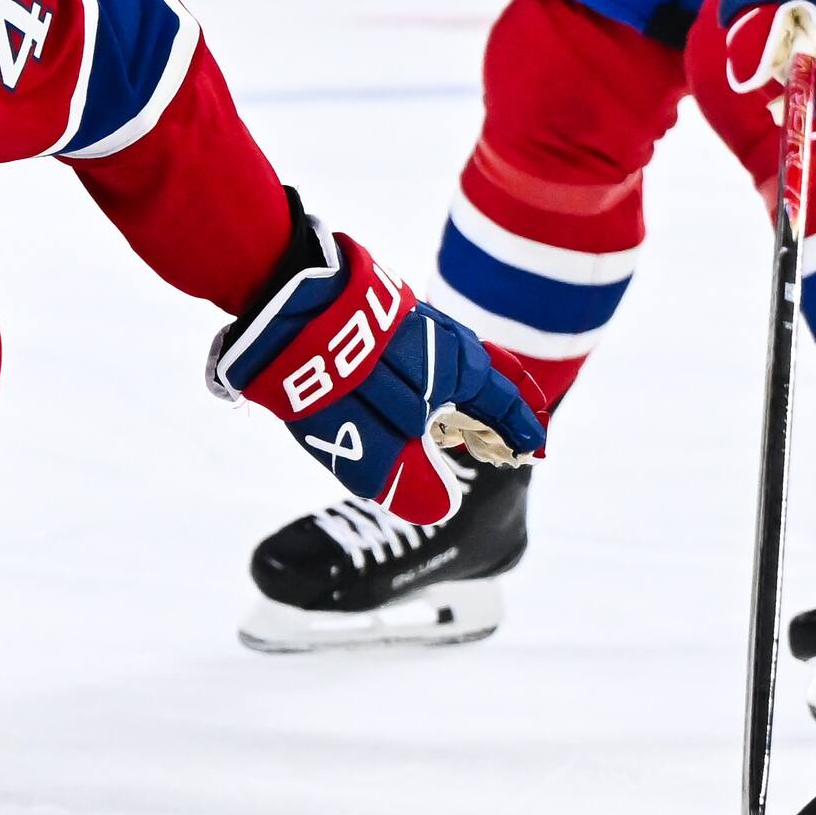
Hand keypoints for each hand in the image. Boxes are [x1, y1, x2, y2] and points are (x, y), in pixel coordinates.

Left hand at [210, 221, 544, 520]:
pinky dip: (429, 377)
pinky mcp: (374, 315)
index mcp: (460, 368)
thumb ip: (406, 479)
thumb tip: (436, 510)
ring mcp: (410, 323)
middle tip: (506, 437)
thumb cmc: (336, 377)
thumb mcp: (370, 444)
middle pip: (487, 378)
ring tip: (460, 420)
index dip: (519, 430)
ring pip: (453, 362)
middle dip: (498, 411)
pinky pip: (420, 352)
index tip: (533, 452)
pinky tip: (409, 388)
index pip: (505, 404)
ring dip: (464, 392)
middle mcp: (444, 339)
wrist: (282, 304)